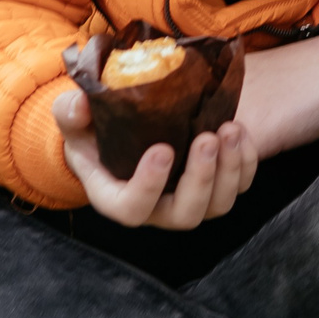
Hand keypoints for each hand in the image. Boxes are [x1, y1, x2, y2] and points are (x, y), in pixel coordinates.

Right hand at [56, 90, 256, 228]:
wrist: (124, 127)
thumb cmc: (94, 128)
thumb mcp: (75, 118)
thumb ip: (71, 111)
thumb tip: (79, 103)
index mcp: (116, 196)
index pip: (133, 209)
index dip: (149, 186)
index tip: (162, 149)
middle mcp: (156, 207)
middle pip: (185, 214)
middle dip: (201, 178)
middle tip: (207, 138)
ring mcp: (188, 199)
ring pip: (218, 205)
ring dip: (230, 169)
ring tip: (229, 129)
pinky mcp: (216, 185)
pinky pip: (241, 186)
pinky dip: (247, 162)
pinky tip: (241, 131)